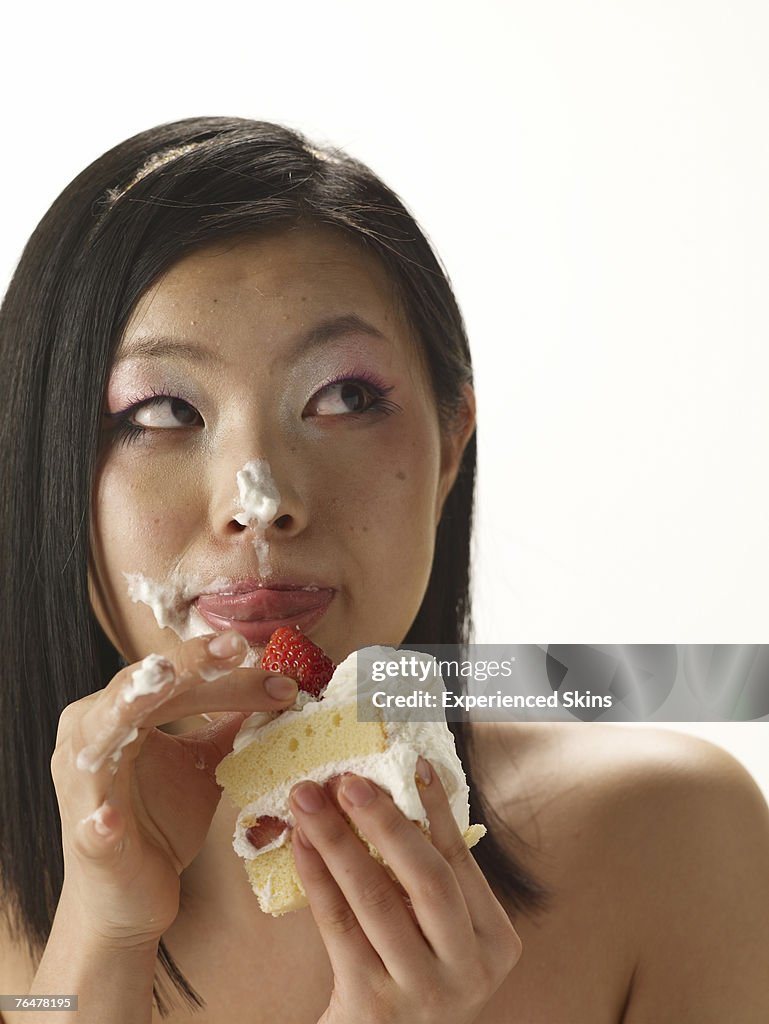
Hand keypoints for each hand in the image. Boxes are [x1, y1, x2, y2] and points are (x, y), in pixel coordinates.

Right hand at [51, 630, 296, 946]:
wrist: (129, 898)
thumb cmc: (160, 820)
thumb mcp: (203, 763)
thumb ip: (230, 724)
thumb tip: (281, 685)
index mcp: (118, 712)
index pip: (174, 678)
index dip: (223, 670)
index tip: (280, 675)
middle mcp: (92, 736)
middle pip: (142, 689)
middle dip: (189, 667)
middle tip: (232, 648)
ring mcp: (84, 787)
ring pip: (103, 734)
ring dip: (128, 706)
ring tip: (159, 681)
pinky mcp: (88, 840)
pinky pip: (91, 827)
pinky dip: (99, 822)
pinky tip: (109, 820)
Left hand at [289, 760, 521, 1023]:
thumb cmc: (413, 975)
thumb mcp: (441, 933)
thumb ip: (431, 877)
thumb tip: (406, 782)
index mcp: (495, 942)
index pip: (461, 860)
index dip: (434, 807)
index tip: (409, 762)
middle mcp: (467, 970)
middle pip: (427, 878)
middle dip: (384, 821)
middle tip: (348, 779)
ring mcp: (421, 991)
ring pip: (376, 898)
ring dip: (337, 839)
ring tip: (309, 799)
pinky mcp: (372, 1005)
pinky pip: (338, 925)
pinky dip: (317, 876)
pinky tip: (301, 843)